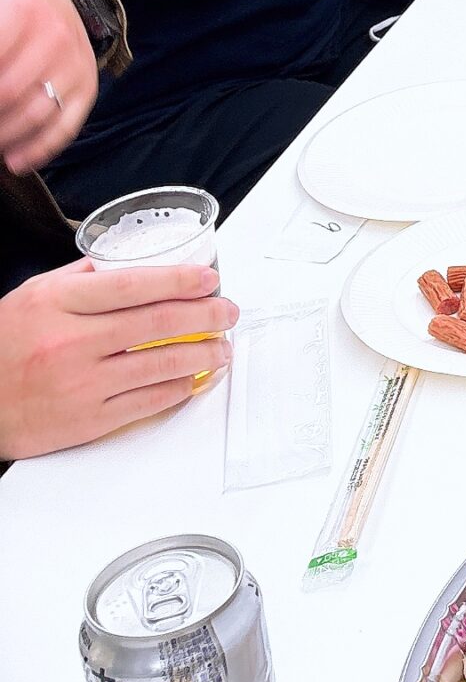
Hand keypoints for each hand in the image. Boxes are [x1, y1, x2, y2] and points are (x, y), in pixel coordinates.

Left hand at [0, 0, 98, 173]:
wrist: (62, 6)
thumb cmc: (17, 16)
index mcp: (24, 11)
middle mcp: (55, 38)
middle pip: (9, 92)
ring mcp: (75, 66)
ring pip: (35, 114)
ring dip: (7, 136)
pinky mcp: (88, 89)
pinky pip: (63, 128)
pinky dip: (37, 150)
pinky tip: (17, 161)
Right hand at [0, 261, 236, 458]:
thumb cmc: (3, 346)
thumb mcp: (32, 296)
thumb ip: (80, 278)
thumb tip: (123, 263)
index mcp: (59, 302)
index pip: (135, 285)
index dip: (181, 281)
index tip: (209, 280)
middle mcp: (72, 341)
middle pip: (158, 322)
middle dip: (206, 315)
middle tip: (228, 312)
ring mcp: (82, 383)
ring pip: (162, 364)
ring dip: (204, 354)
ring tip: (222, 346)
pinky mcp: (88, 419)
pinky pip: (148, 401)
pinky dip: (179, 387)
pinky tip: (194, 378)